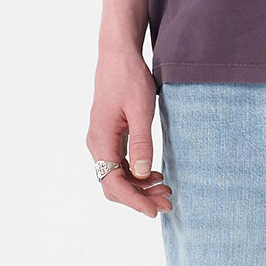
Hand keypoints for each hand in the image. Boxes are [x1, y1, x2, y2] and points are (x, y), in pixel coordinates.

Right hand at [86, 48, 171, 217]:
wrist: (118, 54)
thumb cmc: (129, 77)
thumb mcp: (140, 108)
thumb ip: (141, 142)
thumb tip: (142, 174)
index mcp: (101, 140)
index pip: (113, 184)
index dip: (134, 200)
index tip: (154, 211)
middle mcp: (97, 144)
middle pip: (113, 184)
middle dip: (139, 197)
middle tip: (168, 202)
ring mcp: (101, 140)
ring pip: (117, 175)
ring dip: (139, 186)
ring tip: (165, 189)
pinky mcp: (109, 135)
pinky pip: (119, 163)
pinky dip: (136, 173)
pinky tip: (153, 172)